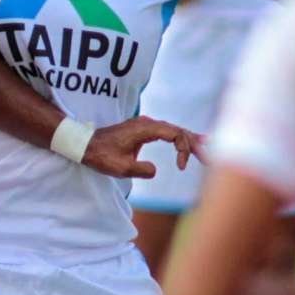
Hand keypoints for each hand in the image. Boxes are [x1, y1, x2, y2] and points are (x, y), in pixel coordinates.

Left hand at [83, 116, 203, 178]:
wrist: (85, 145)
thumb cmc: (101, 156)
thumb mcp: (119, 168)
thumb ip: (139, 169)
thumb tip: (155, 170)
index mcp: (144, 129)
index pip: (174, 133)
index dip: (184, 149)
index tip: (182, 167)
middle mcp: (148, 123)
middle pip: (179, 131)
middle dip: (195, 146)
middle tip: (209, 161)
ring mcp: (147, 126)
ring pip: (175, 131)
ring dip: (191, 142)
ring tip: (209, 152)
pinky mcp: (145, 131)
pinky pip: (169, 132)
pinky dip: (182, 138)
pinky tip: (197, 141)